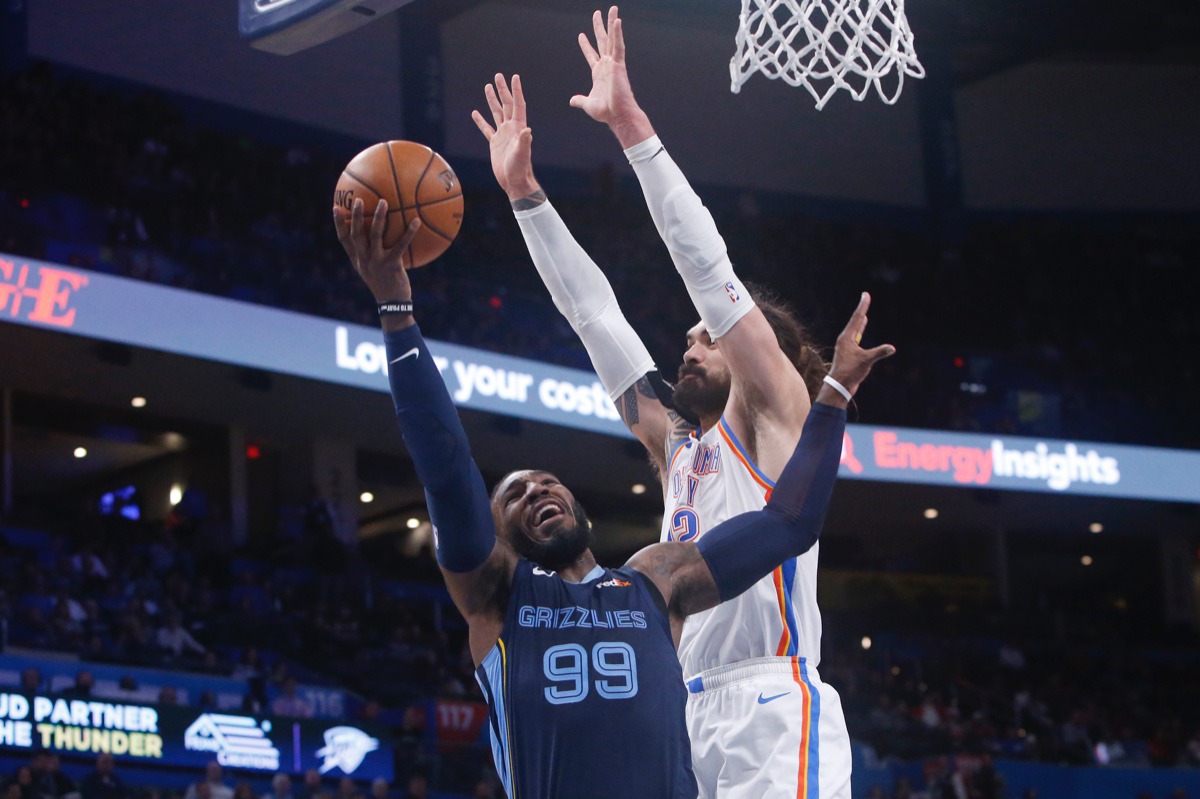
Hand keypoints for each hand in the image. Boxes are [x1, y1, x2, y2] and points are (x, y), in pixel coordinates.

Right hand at [333, 198, 420, 302]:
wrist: (392, 304)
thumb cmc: (384, 284)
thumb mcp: (372, 269)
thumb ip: (371, 253)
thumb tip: (379, 235)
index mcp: (358, 259)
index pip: (344, 240)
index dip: (339, 224)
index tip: (335, 207)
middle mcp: (364, 259)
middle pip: (356, 234)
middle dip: (356, 216)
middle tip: (358, 199)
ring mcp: (377, 262)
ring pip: (375, 236)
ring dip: (379, 217)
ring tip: (383, 202)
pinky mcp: (392, 265)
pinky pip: (400, 245)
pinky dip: (409, 232)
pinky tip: (416, 221)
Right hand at [471, 74, 539, 201]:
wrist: (514, 182)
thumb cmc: (520, 169)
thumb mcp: (522, 154)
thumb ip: (524, 142)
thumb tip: (527, 130)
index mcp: (518, 128)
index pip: (518, 105)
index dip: (516, 91)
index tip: (514, 77)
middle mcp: (511, 128)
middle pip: (506, 104)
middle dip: (502, 90)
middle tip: (498, 76)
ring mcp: (502, 135)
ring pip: (496, 113)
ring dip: (492, 100)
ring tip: (487, 87)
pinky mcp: (495, 143)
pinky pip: (486, 128)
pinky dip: (480, 121)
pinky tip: (475, 112)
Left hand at [569, 7, 652, 146]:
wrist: (617, 115)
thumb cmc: (606, 112)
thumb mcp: (588, 104)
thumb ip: (580, 100)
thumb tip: (572, 101)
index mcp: (599, 73)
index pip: (591, 55)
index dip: (586, 45)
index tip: (581, 35)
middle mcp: (607, 65)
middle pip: (602, 41)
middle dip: (599, 27)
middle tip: (597, 13)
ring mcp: (614, 64)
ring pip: (612, 39)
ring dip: (612, 23)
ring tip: (612, 9)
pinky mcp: (620, 65)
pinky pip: (619, 46)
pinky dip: (618, 34)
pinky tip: (617, 21)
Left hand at [825, 293, 894, 399]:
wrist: (839, 386)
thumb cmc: (850, 372)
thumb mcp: (866, 361)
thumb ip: (879, 353)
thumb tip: (892, 348)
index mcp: (846, 338)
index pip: (857, 318)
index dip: (863, 306)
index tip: (866, 294)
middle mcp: (845, 340)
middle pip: (855, 321)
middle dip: (862, 309)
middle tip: (865, 297)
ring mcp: (846, 346)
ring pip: (855, 329)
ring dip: (860, 321)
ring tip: (864, 313)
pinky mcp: (848, 353)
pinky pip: (855, 337)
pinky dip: (860, 331)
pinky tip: (861, 329)